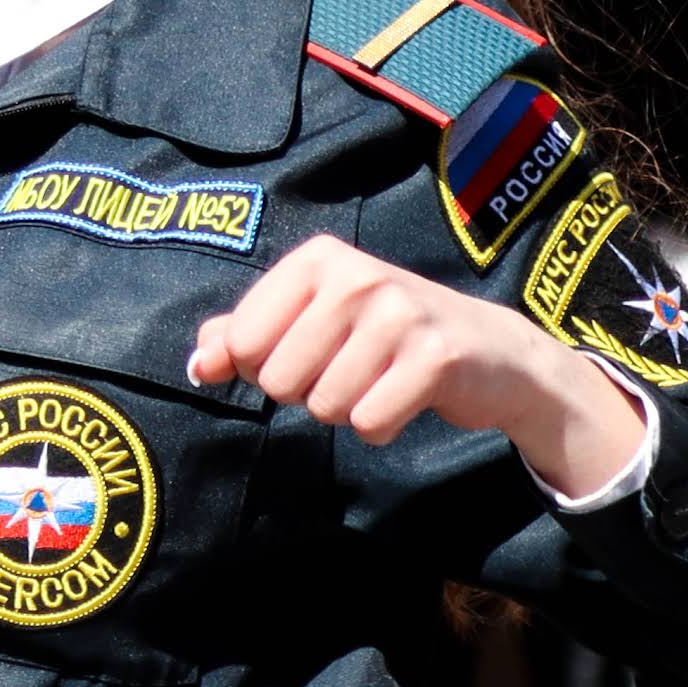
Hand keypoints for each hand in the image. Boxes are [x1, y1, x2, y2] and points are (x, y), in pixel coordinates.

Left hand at [192, 234, 647, 497]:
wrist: (489, 351)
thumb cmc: (382, 336)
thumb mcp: (312, 321)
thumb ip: (244, 336)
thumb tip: (198, 363)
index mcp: (317, 260)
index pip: (242, 342)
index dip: (263, 366)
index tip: (305, 353)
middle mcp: (357, 276)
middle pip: (279, 380)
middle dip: (308, 392)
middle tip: (351, 369)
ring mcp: (399, 313)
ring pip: (324, 406)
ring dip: (347, 410)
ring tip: (379, 380)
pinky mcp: (434, 357)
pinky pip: (369, 423)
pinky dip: (381, 426)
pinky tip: (404, 399)